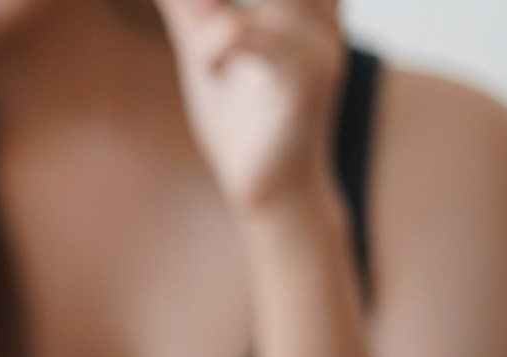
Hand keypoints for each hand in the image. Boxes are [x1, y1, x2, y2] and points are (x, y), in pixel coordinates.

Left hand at [156, 0, 347, 212]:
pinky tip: (207, 57)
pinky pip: (262, 43)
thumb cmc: (240, 113)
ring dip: (213, 4)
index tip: (189, 1)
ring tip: (197, 25)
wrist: (270, 189)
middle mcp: (317, 11)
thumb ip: (188, 6)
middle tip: (192, 11)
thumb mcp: (203, 47)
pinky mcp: (308, 83)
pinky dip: (225, 41)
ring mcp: (318, 43)